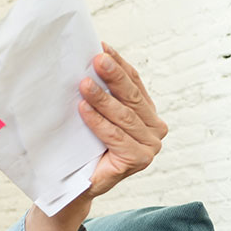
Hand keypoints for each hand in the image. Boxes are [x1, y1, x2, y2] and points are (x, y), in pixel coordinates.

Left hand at [78, 43, 167, 197]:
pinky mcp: (139, 160)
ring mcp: (150, 145)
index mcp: (147, 113)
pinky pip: (115, 136)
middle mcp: (154, 128)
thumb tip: (87, 60)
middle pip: (132, 97)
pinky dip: (98, 122)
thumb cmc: (85, 146)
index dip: (119, 65)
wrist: (76, 183)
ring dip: (102, 98)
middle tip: (96, 59)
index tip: (101, 47)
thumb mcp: (94, 114)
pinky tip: (83, 109)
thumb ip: (100, 93)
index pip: (134, 83)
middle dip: (113, 76)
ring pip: (124, 116)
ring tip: (83, 84)